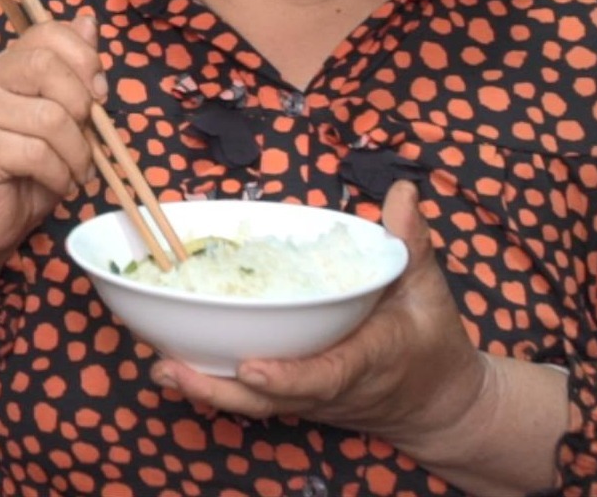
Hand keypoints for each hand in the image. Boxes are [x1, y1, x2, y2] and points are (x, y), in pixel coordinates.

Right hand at [0, 14, 106, 266]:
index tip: (100, 96)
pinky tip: (58, 184)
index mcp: (5, 66)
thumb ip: (75, 73)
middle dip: (83, 106)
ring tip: (77, 172)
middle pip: (47, 66)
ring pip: (49, 117)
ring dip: (78, 153)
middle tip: (89, 142)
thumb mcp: (64, 118)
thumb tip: (87, 19)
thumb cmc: (30, 170)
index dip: (84, 59)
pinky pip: (35, 153)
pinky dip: (60, 175)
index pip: (47, 32)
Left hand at [151, 180, 487, 454]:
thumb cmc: (431, 339)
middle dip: (222, 389)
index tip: (251, 366)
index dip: (288, 375)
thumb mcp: (429, 288)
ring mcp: (309, 399)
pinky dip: (212, 386)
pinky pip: (251, 398)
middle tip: (172, 368)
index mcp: (368, 360)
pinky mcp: (293, 399)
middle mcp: (332, 388)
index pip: (327, 373)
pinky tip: (170, 368)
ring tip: (159, 369)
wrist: (436, 404)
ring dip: (206, 389)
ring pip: (254, 404)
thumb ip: (412, 243)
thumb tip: (403, 192)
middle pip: (273, 399)